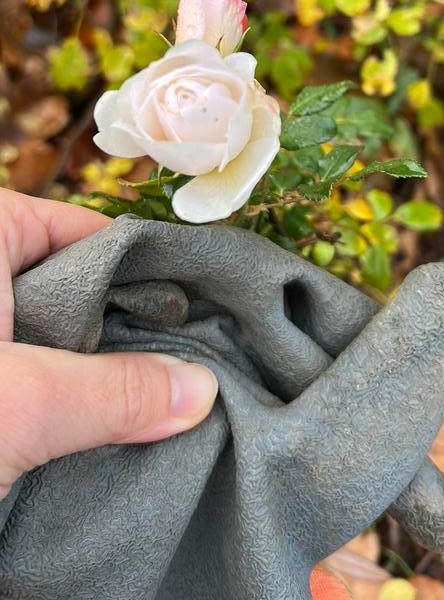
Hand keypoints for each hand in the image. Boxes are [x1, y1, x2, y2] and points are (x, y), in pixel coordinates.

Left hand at [0, 189, 217, 500]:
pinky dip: (59, 394)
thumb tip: (203, 391)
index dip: (147, 273)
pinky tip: (99, 427)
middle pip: (79, 285)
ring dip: (92, 372)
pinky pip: (34, 370)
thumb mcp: (23, 401)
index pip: (89, 234)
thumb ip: (115, 392)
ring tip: (152, 402)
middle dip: (125, 331)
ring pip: (56, 334)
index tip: (196, 317)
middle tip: (182, 369)